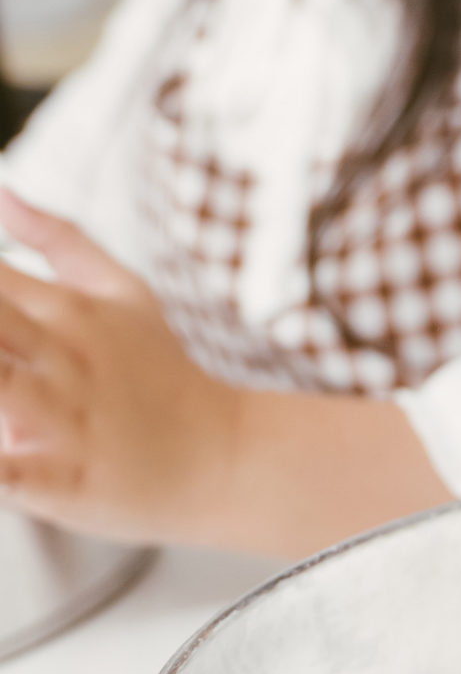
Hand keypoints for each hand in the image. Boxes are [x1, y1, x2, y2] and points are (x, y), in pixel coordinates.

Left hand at [0, 189, 241, 542]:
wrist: (225, 457)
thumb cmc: (161, 374)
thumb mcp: (126, 294)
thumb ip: (60, 240)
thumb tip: (3, 192)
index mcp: (73, 310)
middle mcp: (66, 359)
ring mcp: (65, 421)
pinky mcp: (63, 481)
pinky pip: (10, 476)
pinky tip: (1, 443)